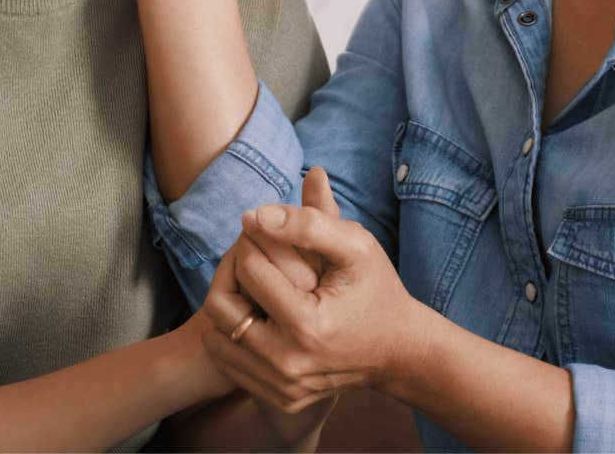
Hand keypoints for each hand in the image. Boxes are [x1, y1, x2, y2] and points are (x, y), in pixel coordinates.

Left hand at [199, 167, 428, 413]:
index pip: (248, 269)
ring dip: (227, 303)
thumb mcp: (356, 246)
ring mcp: (282, 387)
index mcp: (307, 325)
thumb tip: (254, 215)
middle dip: (229, 271)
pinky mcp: (279, 399)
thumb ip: (309, 222)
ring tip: (252, 283)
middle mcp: (289, 363)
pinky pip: (229, 362)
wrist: (399, 351)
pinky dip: (233, 334)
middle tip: (248, 255)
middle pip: (220, 308)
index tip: (264, 231)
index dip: (252, 241)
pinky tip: (257, 312)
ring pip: (216, 338)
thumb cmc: (377, 291)